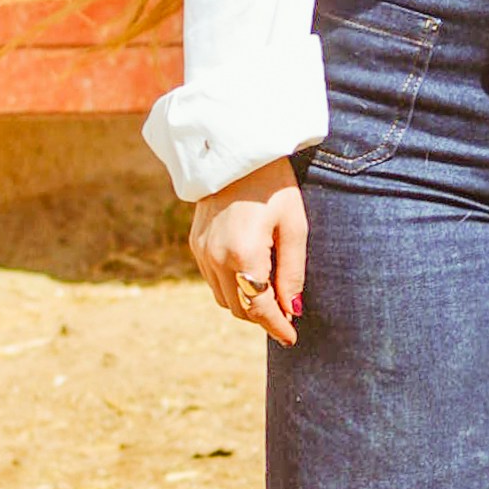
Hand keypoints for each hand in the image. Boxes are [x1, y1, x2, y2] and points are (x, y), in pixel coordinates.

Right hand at [189, 160, 306, 345]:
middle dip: (263, 317)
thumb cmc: (274, 184)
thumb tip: (292, 310)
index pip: (259, 308)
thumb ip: (293, 272)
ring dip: (246, 303)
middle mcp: (215, 258)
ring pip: (223, 298)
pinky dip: (232, 286)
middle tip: (286, 316)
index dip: (277, 327)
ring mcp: (201, 251)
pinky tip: (251, 274)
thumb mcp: (294, 227)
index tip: (292, 338)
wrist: (234, 150)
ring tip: (271, 295)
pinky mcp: (195, 243)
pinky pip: (212, 279)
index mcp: (243, 254)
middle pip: (239, 309)